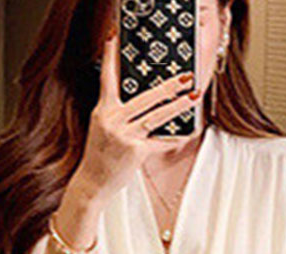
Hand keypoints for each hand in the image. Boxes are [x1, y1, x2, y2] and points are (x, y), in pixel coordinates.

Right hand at [71, 29, 201, 201]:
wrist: (92, 184)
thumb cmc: (100, 155)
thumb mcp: (102, 127)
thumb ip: (118, 111)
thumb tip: (144, 99)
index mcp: (103, 111)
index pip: (107, 78)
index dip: (111, 57)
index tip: (115, 37)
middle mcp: (113, 121)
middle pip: (145, 97)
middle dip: (168, 85)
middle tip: (186, 75)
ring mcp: (125, 136)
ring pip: (156, 116)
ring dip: (178, 105)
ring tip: (193, 95)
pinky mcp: (135, 152)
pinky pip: (159, 142)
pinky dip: (173, 139)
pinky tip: (186, 133)